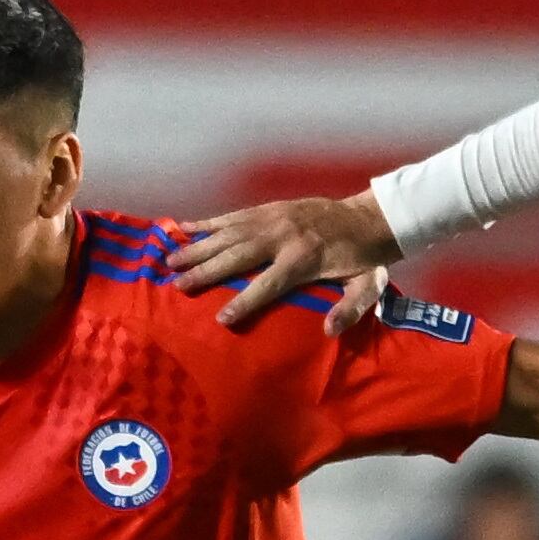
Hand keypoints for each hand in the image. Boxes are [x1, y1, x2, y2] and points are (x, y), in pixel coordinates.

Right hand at [169, 193, 400, 332]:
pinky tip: (184, 229)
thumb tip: (328, 330)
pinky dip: (208, 223)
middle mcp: (282, 237)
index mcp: (304, 260)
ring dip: (198, 247)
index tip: (221, 318)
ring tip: (170, 260)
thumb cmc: (364, 260)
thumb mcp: (368, 287)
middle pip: (237, 256)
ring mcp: (272, 219)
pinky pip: (233, 216)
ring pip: (228, 234)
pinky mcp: (268, 209)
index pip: (269, 284)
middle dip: (206, 271)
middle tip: (178, 285)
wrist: (368, 217)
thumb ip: (350, 309)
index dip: (245, 301)